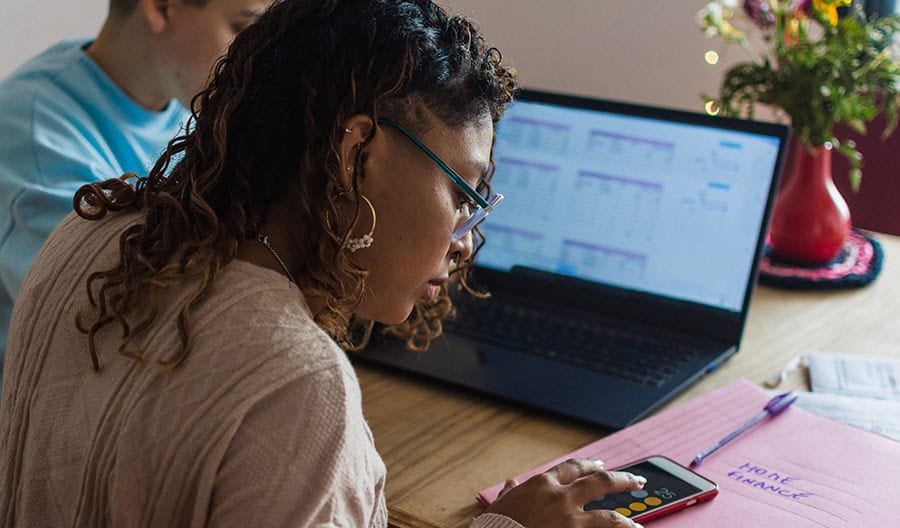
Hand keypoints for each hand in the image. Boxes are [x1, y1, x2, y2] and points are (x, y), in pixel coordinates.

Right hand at [484, 458, 646, 527]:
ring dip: (627, 521)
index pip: (573, 468)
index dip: (589, 465)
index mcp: (542, 484)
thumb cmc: (496, 524)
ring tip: (638, 525)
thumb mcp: (501, 504)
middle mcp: (561, 497)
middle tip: (637, 481)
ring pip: (610, 517)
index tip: (600, 465)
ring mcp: (570, 520)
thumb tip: (511, 484)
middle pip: (601, 483)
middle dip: (623, 481)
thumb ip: (511, 493)